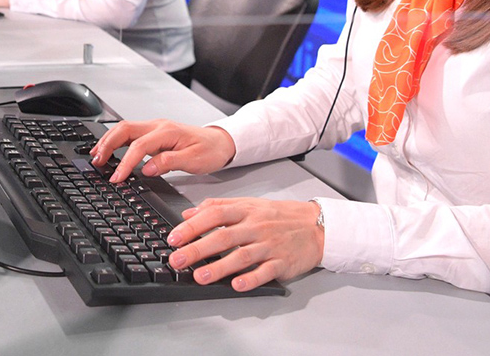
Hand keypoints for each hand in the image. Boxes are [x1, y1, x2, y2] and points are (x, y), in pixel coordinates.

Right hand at [89, 120, 236, 183]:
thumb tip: (147, 168)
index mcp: (167, 132)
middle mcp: (158, 126)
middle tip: (96, 161)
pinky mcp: (154, 132)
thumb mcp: (194, 161)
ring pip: (124, 129)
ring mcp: (154, 127)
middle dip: (107, 144)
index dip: (125, 163)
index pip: (139, 146)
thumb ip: (169, 163)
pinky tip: (110, 149)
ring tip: (96, 155)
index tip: (116, 177)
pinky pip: (129, 133)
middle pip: (124, 129)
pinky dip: (116, 141)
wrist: (221, 142)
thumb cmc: (210, 151)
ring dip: (108, 140)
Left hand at [164, 197, 323, 292]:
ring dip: (219, 267)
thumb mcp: (248, 204)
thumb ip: (218, 207)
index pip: (215, 215)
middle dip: (198, 249)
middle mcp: (256, 227)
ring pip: (242, 256)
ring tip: (200, 276)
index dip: (193, 226)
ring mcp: (269, 245)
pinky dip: (250, 279)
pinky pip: (265, 272)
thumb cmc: (278, 216)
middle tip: (178, 259)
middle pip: (223, 237)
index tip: (174, 237)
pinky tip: (236, 285)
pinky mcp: (282, 263)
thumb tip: (189, 213)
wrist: (315, 226)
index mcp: (245, 211)